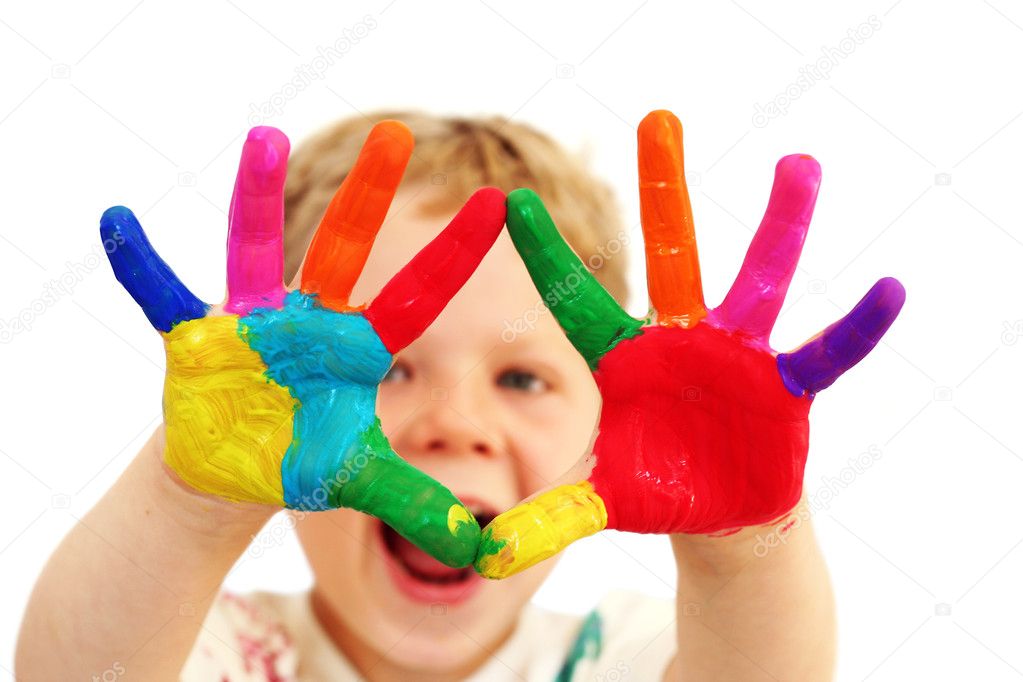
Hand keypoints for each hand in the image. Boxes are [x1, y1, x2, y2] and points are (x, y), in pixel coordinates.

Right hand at [102, 121, 505, 566]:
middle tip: (397, 134)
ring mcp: (253, 322)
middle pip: (345, 251)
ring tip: (263, 138)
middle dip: (369, 197)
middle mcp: (309, 320)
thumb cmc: (299, 460)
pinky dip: (141, 264)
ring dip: (256, 198)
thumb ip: (415, 504)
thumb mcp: (358, 481)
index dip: (456, 256)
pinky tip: (115, 221)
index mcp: (356, 348)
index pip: (418, 298)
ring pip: (254, 248)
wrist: (231, 470)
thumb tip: (478, 546)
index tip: (500, 205)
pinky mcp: (199, 337)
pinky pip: (164, 294)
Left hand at [475, 110, 903, 577]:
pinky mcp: (784, 386)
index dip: (547, 255)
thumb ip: (549, 520)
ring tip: (801, 166)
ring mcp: (736, 355)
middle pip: (671, 256)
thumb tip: (484, 557)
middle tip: (658, 117)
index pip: (577, 299)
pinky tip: (889, 292)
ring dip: (780, 226)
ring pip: (758, 279)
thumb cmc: (655, 488)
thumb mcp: (600, 503)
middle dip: (664, 190)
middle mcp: (680, 340)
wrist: (719, 507)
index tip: (511, 201)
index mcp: (625, 358)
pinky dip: (855, 330)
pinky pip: (824, 353)